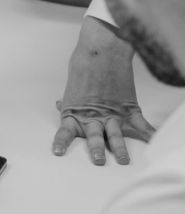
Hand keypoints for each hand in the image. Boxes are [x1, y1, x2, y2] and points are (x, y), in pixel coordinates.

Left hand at [54, 17, 155, 164]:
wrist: (102, 52)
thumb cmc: (83, 68)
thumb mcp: (72, 89)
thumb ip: (69, 102)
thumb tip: (58, 105)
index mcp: (75, 112)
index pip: (66, 131)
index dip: (61, 142)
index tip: (57, 153)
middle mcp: (94, 116)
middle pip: (95, 137)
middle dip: (97, 150)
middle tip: (98, 161)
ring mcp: (113, 113)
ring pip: (116, 135)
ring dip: (120, 149)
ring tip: (123, 161)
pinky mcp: (129, 108)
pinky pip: (142, 125)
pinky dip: (150, 135)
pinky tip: (155, 143)